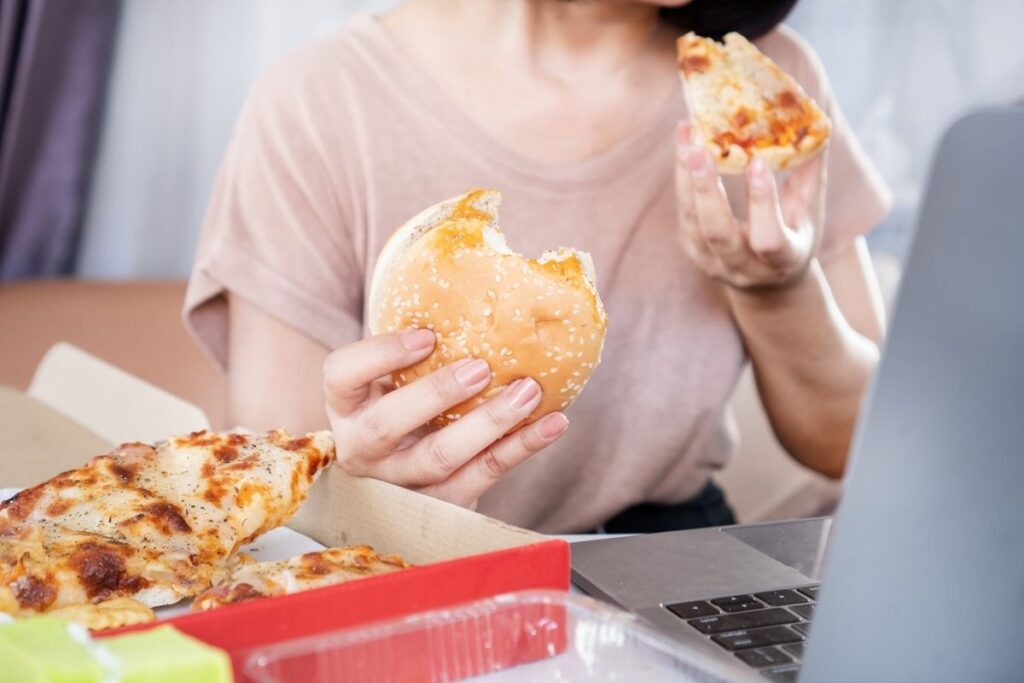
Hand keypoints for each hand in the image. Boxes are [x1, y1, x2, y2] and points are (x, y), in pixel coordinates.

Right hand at [322, 329, 568, 507]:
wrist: (407, 477)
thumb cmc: (405, 404)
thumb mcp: (393, 377)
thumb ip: (417, 346)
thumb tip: (480, 279)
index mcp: (346, 405)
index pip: (342, 374)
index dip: (380, 353)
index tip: (427, 334)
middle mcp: (362, 448)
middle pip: (388, 423)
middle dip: (436, 393)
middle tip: (481, 367)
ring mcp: (399, 483)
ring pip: (441, 458)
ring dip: (490, 423)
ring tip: (529, 391)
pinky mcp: (441, 505)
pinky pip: (485, 476)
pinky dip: (523, 447)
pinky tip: (554, 423)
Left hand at [674, 121, 825, 288]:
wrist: (767, 282)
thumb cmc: (795, 233)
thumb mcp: (809, 208)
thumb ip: (810, 167)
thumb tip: (816, 114)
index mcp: (783, 260)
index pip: (769, 239)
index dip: (762, 202)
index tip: (756, 162)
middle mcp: (744, 267)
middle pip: (718, 234)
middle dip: (706, 191)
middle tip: (699, 149)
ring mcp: (712, 262)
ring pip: (693, 222)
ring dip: (686, 177)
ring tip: (686, 135)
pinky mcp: (692, 250)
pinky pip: (684, 213)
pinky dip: (681, 178)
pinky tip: (684, 145)